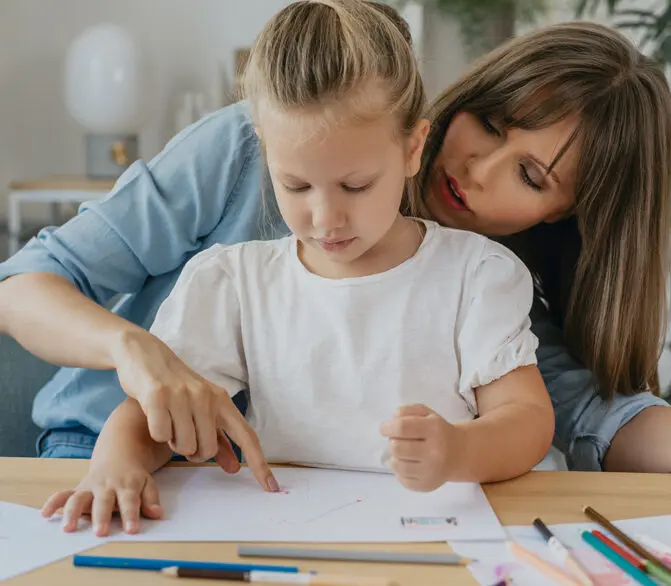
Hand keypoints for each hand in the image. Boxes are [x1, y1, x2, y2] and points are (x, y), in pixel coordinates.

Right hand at [41, 461, 160, 536]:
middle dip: (102, 517)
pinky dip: (53, 502)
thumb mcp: (147, 482)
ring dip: (73, 512)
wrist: (119, 454)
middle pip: (104, 501)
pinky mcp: (78, 489)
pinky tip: (46, 513)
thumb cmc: (134, 476)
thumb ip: (151, 498)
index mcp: (127, 484)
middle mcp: (107, 486)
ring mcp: (91, 486)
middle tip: (100, 533)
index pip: (130, 501)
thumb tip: (157, 513)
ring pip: (79, 498)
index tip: (132, 530)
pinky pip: (63, 494)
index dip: (131, 515)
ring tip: (69, 528)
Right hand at [111, 329, 277, 490]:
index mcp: (222, 400)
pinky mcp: (157, 396)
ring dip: (174, 442)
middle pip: (207, 450)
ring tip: (169, 420)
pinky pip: (162, 435)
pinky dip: (157, 432)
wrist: (145, 355)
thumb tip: (235, 468)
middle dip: (193, 452)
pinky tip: (155, 415)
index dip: (259, 463)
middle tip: (182, 433)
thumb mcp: (202, 408)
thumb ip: (219, 439)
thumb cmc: (176, 387)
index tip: (270, 487)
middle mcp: (206, 397)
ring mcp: (182, 396)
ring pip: (184, 446)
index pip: (246, 436)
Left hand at [380, 404, 463, 491]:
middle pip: (397, 448)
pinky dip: (400, 472)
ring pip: (397, 465)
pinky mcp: (427, 485)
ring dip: (394, 457)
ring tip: (402, 452)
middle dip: (392, 442)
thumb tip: (392, 420)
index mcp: (434, 429)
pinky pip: (402, 480)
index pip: (402, 428)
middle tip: (397, 440)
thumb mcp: (426, 413)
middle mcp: (435, 452)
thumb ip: (406, 411)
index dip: (388, 427)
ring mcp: (431, 471)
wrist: (460, 453)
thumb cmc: (438, 430)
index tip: (384, 429)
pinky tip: (408, 464)